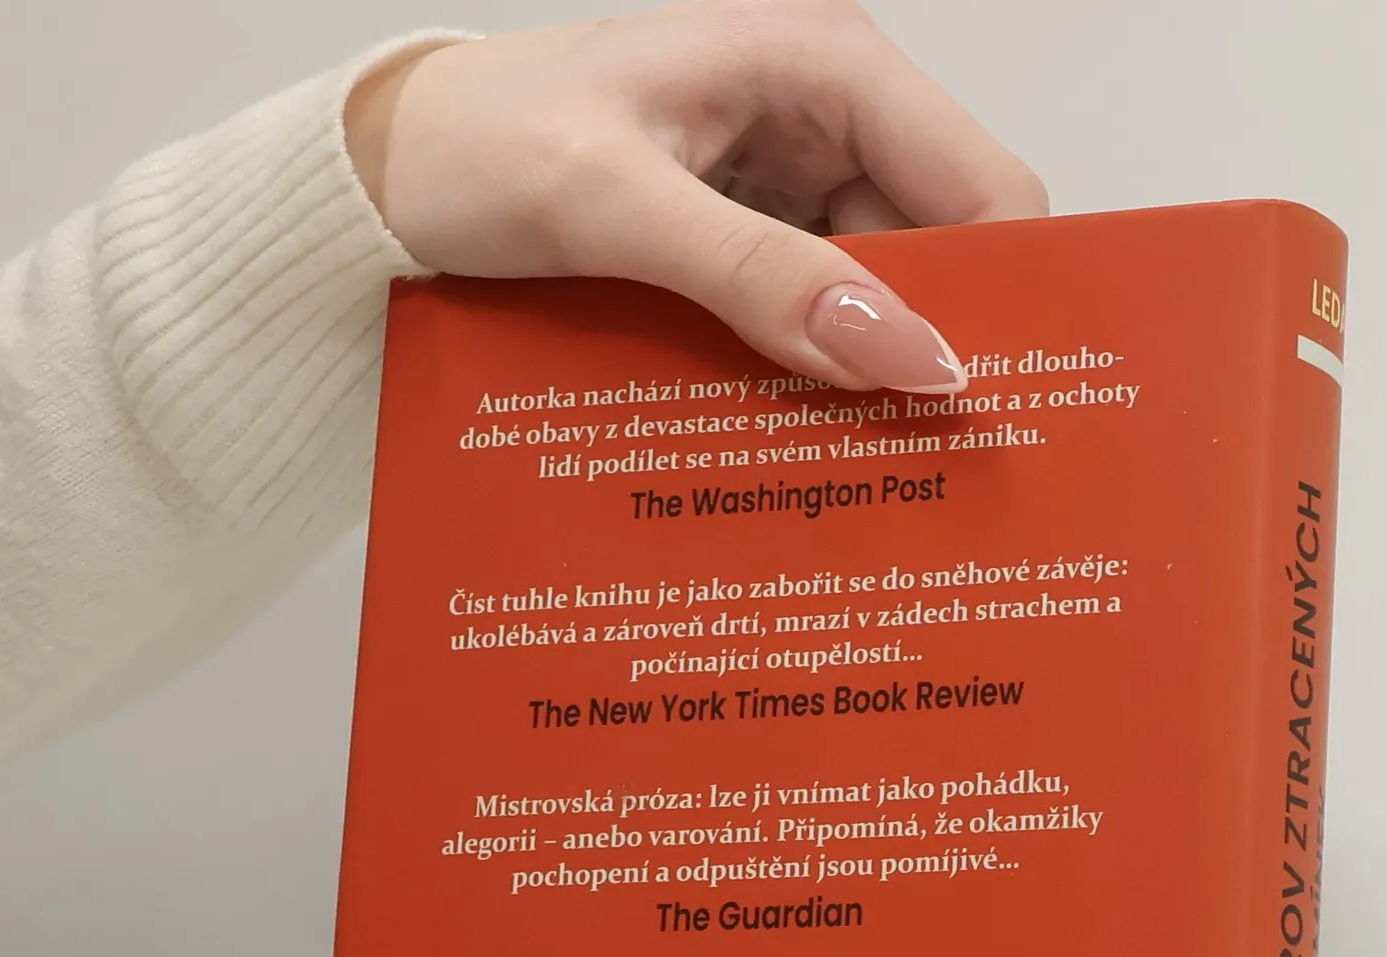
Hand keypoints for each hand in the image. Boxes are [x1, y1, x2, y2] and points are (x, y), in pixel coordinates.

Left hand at [344, 0, 1045, 393]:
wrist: (383, 180)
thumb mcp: (617, 208)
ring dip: (870, 375)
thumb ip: (762, 279)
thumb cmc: (473, 148)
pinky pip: (814, 315)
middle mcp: (821, 115)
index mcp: (820, 62)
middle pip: (941, 248)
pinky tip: (800, 431)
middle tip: (930, 459)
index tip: (991, 405)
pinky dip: (813, 374)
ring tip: (864, 464)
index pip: (980, 182)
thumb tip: (905, 355)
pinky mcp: (746, 240)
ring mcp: (785, 182)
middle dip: (935, 345)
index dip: (1003, 294)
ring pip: (878, 295)